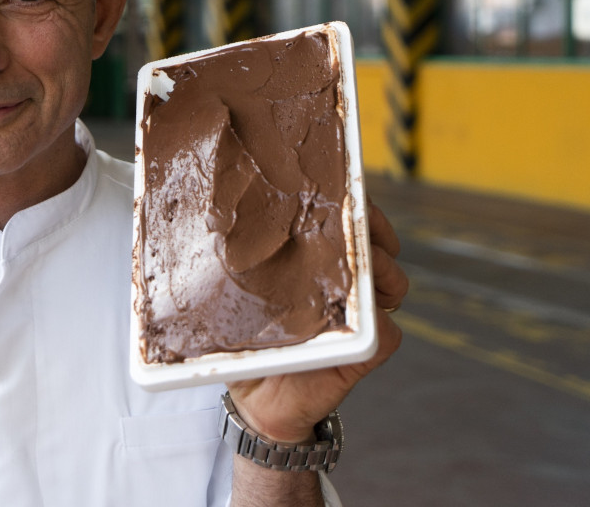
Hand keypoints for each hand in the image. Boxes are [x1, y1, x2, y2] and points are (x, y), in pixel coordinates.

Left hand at [225, 201, 408, 441]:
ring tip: (358, 268)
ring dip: (378, 268)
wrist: (254, 402)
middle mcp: (341, 280)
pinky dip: (377, 322)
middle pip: (372, 239)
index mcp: (311, 260)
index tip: (340, 188)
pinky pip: (386, 332)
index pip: (339, 217)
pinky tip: (356, 314)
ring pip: (390, 279)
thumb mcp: (226, 297)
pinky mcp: (367, 349)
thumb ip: (223, 263)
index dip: (346, 199)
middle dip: (370, 224)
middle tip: (355, 223)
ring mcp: (359, 313)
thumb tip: (198, 220)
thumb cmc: (240, 341)